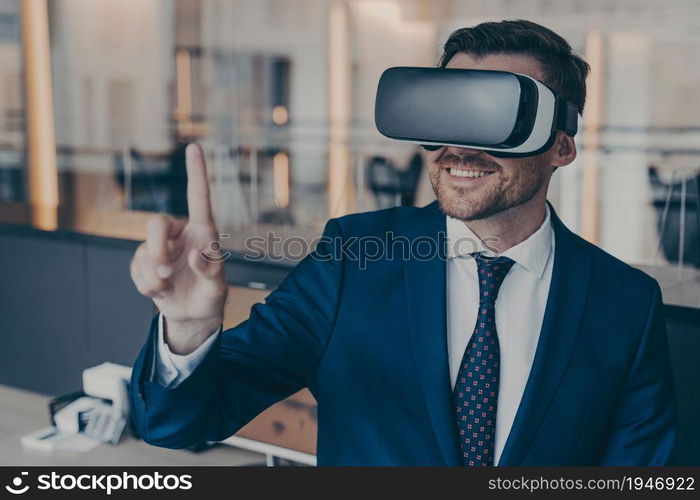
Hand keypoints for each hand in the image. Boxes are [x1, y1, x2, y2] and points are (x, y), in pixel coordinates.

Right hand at [130, 144, 227, 353]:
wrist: (192, 315)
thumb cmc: (210, 296)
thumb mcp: (217, 288)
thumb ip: (210, 272)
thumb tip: (195, 256)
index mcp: (203, 231)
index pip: (198, 198)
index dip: (196, 172)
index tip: (194, 147)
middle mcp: (179, 234)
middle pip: (155, 223)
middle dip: (155, 250)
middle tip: (165, 274)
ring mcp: (159, 247)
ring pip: (143, 253)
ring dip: (153, 277)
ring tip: (168, 288)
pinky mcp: (144, 262)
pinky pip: (136, 270)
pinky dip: (146, 286)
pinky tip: (161, 290)